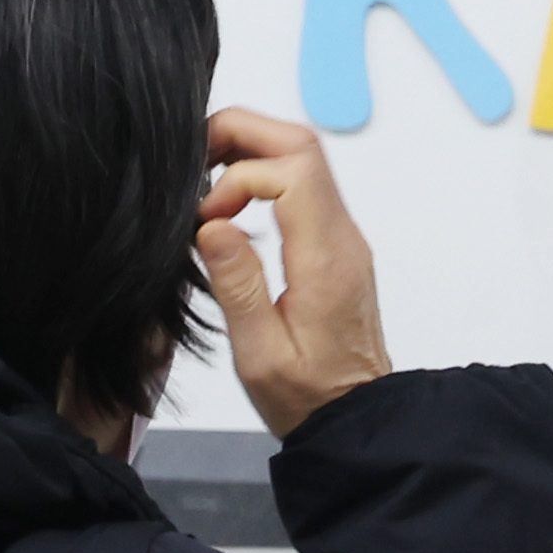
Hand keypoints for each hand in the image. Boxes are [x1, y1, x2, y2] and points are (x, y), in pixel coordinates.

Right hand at [196, 107, 390, 435]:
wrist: (356, 418)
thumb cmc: (309, 397)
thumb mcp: (261, 355)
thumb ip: (238, 287)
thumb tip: (214, 226)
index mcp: (326, 262)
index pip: (291, 173)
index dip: (237, 177)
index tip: (206, 217)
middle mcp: (342, 240)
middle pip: (302, 144)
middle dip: (243, 134)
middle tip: (196, 162)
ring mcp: (342, 238)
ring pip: (304, 156)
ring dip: (251, 151)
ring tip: (207, 184)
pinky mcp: (334, 244)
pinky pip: (303, 184)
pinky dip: (263, 175)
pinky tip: (230, 205)